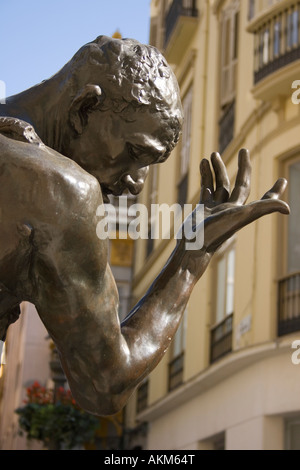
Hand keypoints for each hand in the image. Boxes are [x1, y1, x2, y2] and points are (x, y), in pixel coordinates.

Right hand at [179, 149, 288, 277]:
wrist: (193, 246)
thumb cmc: (216, 233)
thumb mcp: (241, 217)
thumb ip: (263, 208)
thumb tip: (288, 208)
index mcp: (244, 211)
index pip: (264, 200)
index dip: (274, 191)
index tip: (282, 180)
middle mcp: (232, 208)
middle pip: (240, 184)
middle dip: (243, 168)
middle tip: (244, 150)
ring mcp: (216, 208)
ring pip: (220, 184)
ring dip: (218, 169)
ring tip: (214, 153)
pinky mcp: (203, 208)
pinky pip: (206, 188)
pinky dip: (205, 176)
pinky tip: (203, 164)